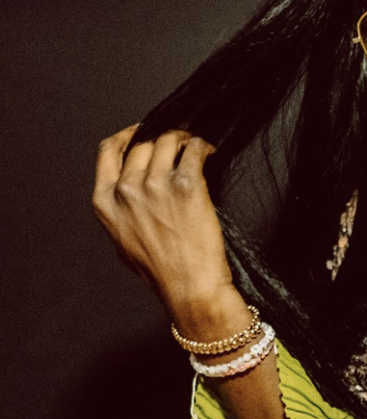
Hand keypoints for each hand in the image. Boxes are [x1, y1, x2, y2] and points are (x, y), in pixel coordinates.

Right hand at [92, 126, 234, 323]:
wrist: (189, 287)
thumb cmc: (161, 271)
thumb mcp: (121, 240)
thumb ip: (119, 210)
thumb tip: (130, 186)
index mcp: (105, 202)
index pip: (108, 151)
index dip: (127, 135)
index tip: (141, 131)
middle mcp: (126, 190)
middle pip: (143, 143)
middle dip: (163, 139)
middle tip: (179, 144)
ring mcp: (155, 185)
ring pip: (168, 140)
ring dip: (184, 140)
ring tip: (196, 149)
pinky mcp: (185, 185)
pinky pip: (194, 149)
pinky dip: (203, 146)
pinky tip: (209, 153)